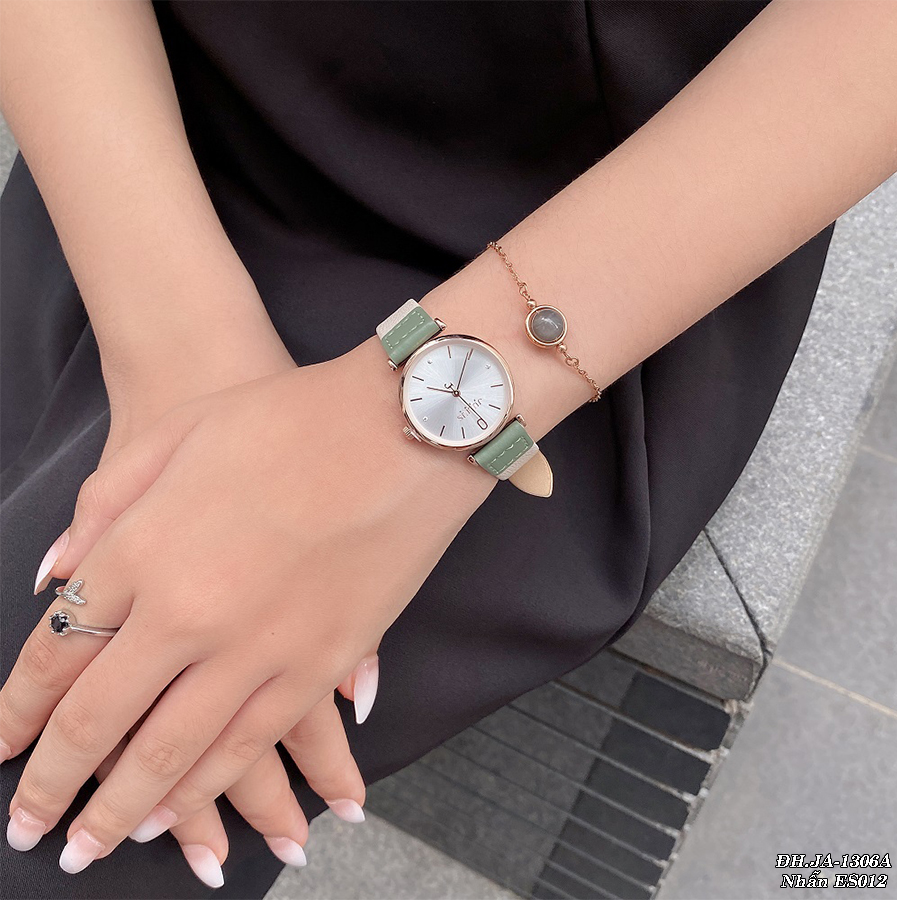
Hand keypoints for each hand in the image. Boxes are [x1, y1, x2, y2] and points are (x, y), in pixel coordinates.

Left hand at [19, 285, 375, 880]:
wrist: (402, 427)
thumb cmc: (289, 416)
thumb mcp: (180, 435)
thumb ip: (105, 505)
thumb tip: (54, 575)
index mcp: (142, 550)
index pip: (56, 653)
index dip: (18, 712)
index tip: (0, 748)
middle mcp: (188, 614)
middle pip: (98, 722)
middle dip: (53, 785)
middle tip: (30, 831)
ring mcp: (258, 647)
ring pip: (171, 756)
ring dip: (123, 812)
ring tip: (93, 847)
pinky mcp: (322, 664)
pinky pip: (250, 746)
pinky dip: (208, 789)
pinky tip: (182, 817)